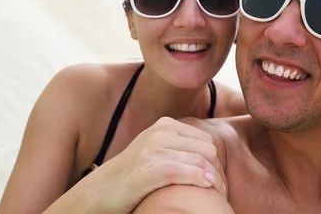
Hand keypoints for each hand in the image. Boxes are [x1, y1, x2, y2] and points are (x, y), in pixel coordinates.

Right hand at [86, 117, 226, 213]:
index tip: (218, 181)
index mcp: (166, 125)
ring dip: (212, 180)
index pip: (207, 141)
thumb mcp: (157, 150)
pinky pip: (182, 170)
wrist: (101, 191)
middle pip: (208, 150)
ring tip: (215, 196)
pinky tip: (206, 187)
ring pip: (199, 160)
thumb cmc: (134, 175)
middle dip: (217, 171)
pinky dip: (198, 179)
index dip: (216, 162)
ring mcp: (152, 149)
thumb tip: (213, 154)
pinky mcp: (146, 168)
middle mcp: (160, 132)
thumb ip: (180, 146)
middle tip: (219, 190)